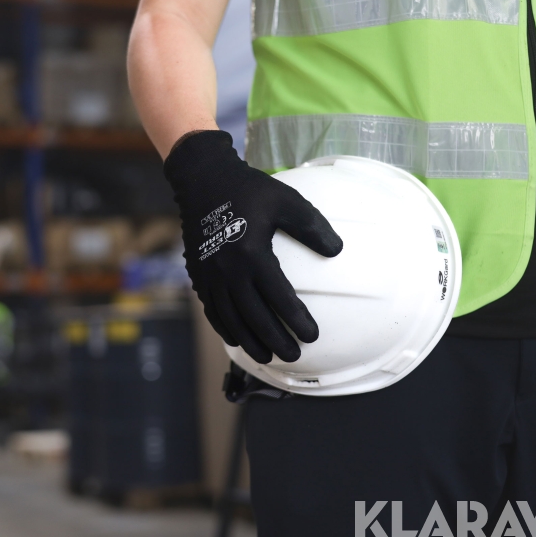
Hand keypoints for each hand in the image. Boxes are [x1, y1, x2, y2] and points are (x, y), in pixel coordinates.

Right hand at [164, 131, 342, 363]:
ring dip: (250, 341)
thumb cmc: (248, 189)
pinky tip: (237, 339)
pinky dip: (226, 328)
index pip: (279, 297)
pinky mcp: (198, 275)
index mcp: (252, 254)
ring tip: (267, 356)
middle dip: (275, 340)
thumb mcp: (286, 200)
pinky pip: (213, 310)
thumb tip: (336, 251)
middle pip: (254, 316)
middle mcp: (228, 270)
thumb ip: (312, 227)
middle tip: (293, 355)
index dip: (297, 320)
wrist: (202, 180)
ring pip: (231, 319)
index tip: (312, 336)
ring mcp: (210, 275)